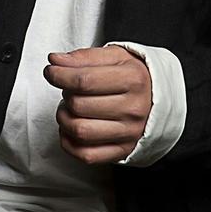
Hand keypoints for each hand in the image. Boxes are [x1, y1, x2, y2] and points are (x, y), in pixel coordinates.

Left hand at [43, 45, 152, 163]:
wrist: (159, 99)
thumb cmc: (133, 75)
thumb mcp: (115, 56)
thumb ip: (83, 57)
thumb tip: (54, 61)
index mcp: (132, 79)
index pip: (84, 80)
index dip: (59, 75)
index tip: (51, 71)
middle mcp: (133, 108)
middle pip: (79, 105)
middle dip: (65, 95)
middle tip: (70, 89)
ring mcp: (129, 133)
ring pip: (80, 131)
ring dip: (64, 119)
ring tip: (69, 108)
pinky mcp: (123, 151)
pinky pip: (86, 155)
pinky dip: (69, 143)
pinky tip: (70, 129)